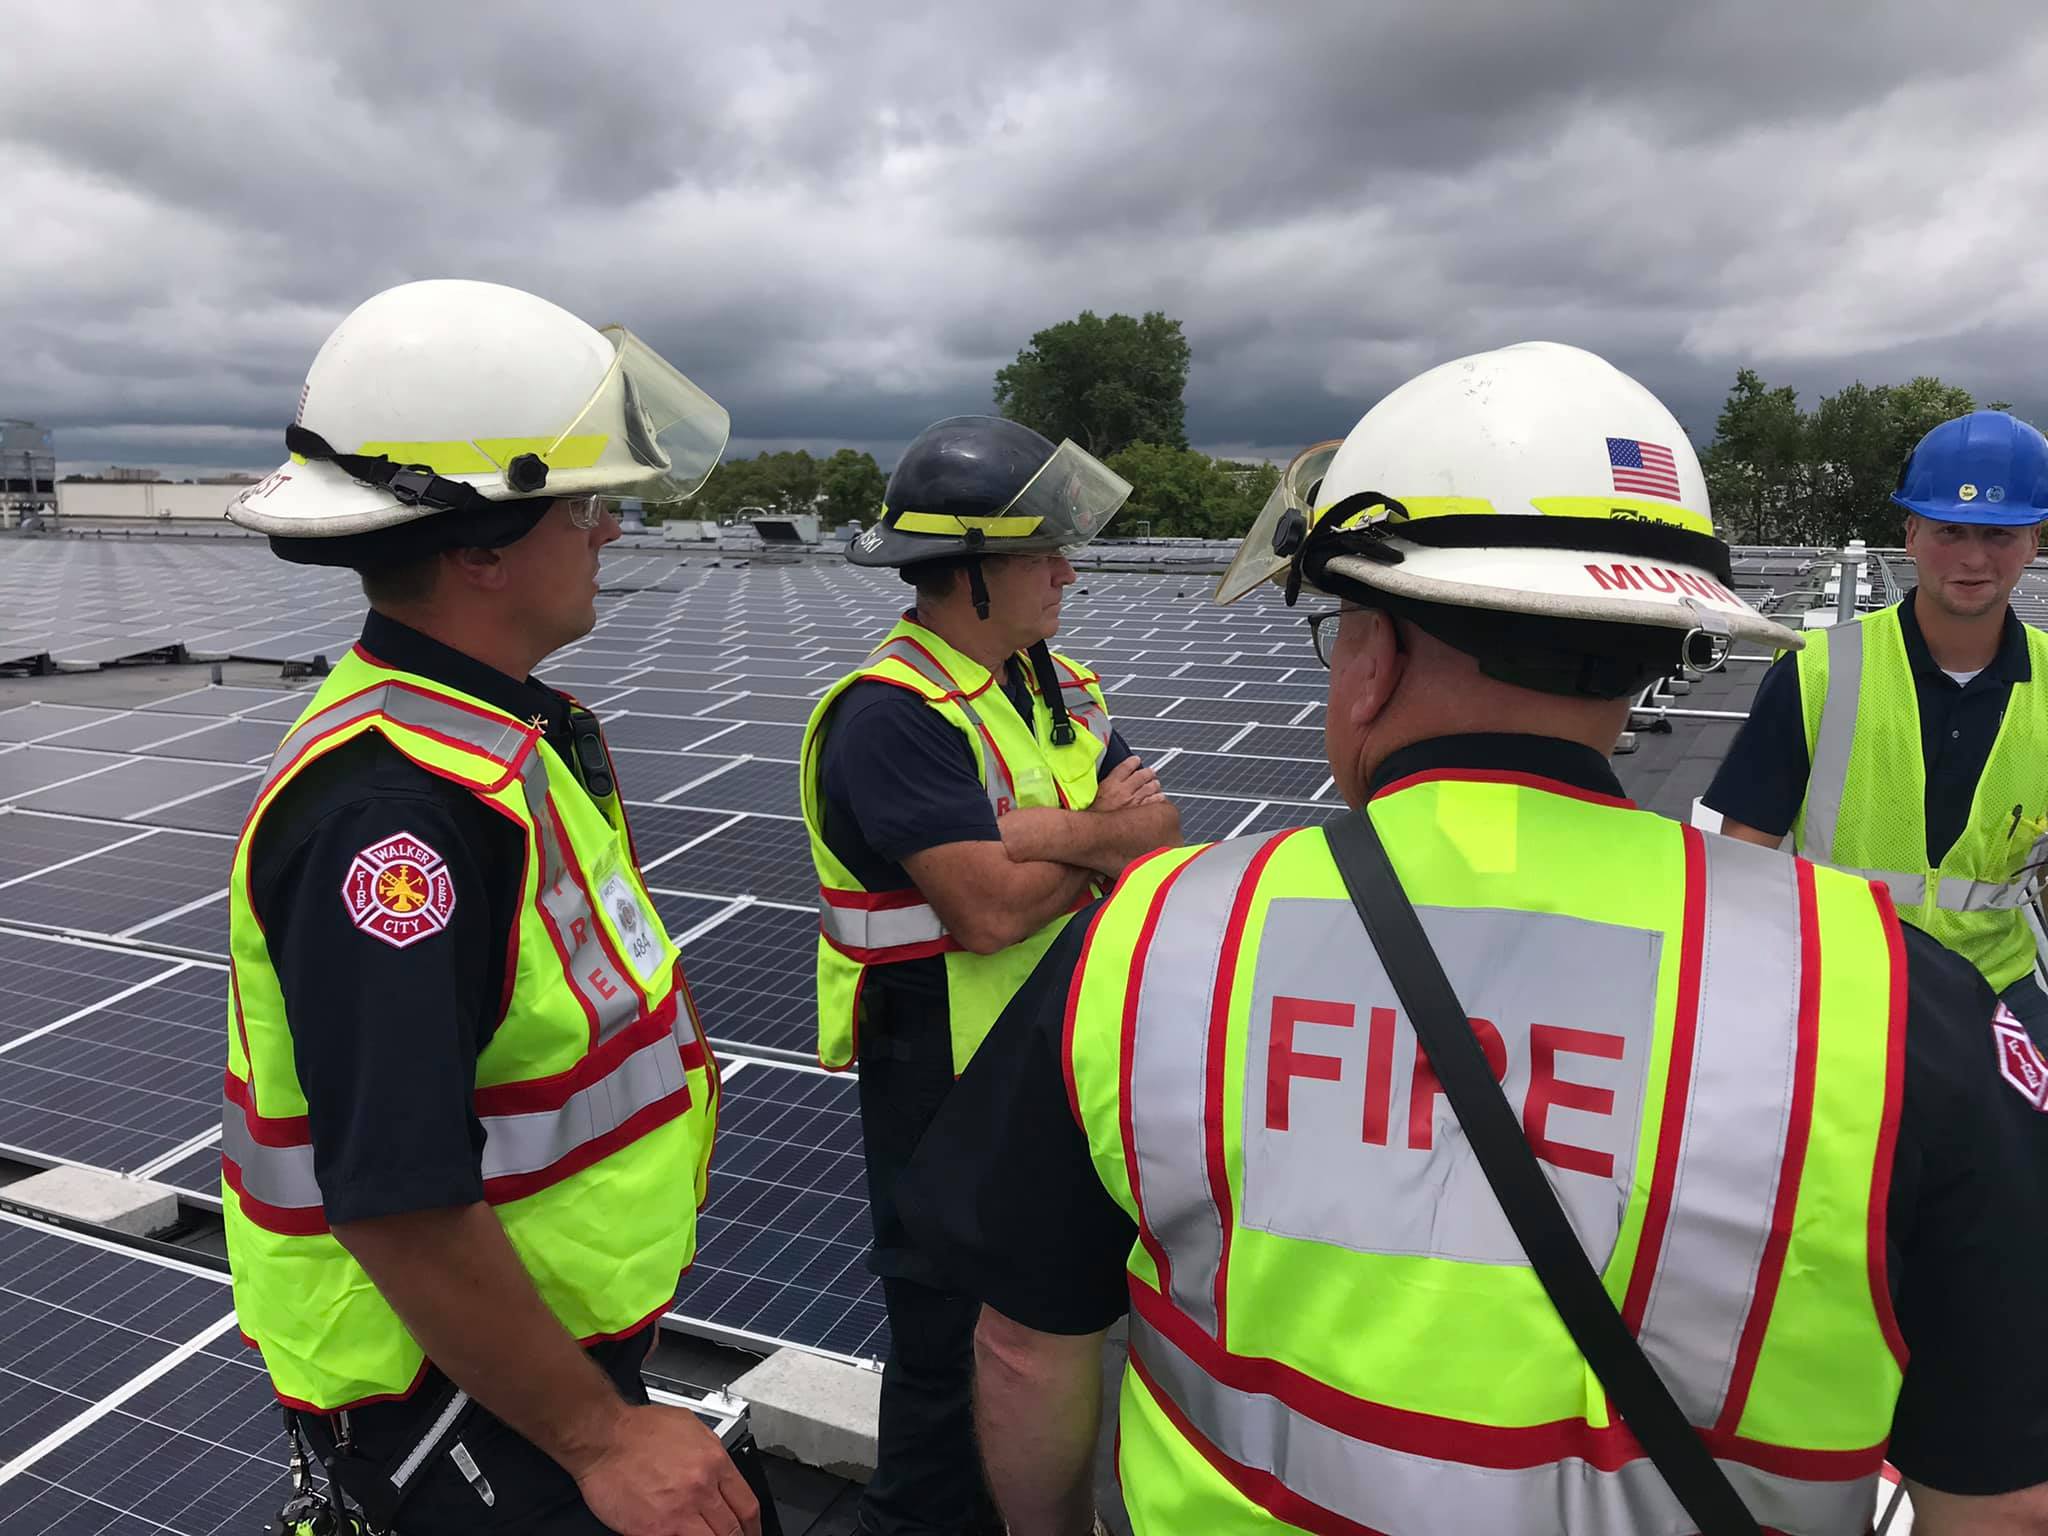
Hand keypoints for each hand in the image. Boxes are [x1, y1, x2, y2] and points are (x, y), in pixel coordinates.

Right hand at [572, 1403, 760, 1535]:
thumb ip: (711, 1453)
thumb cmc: (639, 1430)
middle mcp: (701, 1487)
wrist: (604, 1437)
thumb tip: (722, 1472)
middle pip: (733, 1528)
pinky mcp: (656, 1530)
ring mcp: (679, 1511)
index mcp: (714, 1462)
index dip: (752, 1526)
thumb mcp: (690, 1428)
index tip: (751, 1532)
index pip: (747, 1505)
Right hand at [1091, 756, 1162, 812]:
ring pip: (1150, 787)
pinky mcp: (1140, 813)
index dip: (1133, 761)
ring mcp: (1133, 801)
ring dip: (1154, 784)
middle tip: (1151, 772)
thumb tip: (1112, 778)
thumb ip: (1106, 783)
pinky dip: (1159, 798)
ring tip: (1156, 784)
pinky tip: (1160, 797)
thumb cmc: (1094, 814)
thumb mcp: (1095, 794)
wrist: (1096, 831)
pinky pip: (1154, 802)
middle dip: (1148, 772)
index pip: (1126, 766)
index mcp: (1111, 784)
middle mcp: (1124, 791)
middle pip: (1141, 775)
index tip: (1136, 760)